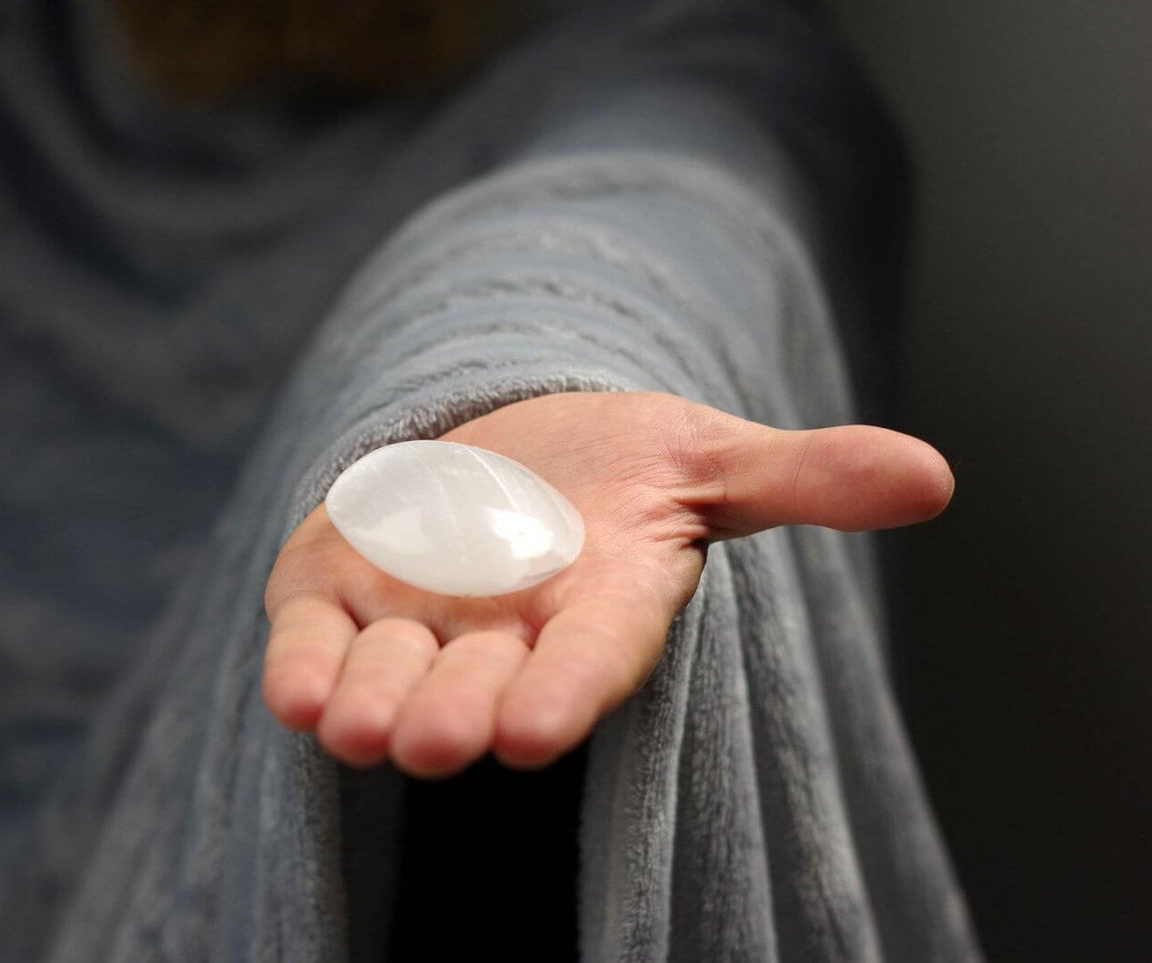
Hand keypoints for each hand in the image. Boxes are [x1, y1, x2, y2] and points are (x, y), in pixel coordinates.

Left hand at [262, 391, 952, 777]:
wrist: (512, 460)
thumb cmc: (619, 472)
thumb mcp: (710, 457)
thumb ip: (805, 476)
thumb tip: (932, 478)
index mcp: (600, 599)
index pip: (594, 652)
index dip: (569, 688)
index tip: (536, 728)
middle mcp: (507, 631)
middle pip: (484, 681)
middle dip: (459, 709)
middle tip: (441, 743)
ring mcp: (419, 618)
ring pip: (391, 674)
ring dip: (371, 700)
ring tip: (354, 726)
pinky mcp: (341, 595)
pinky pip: (318, 643)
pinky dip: (303, 668)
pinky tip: (293, 692)